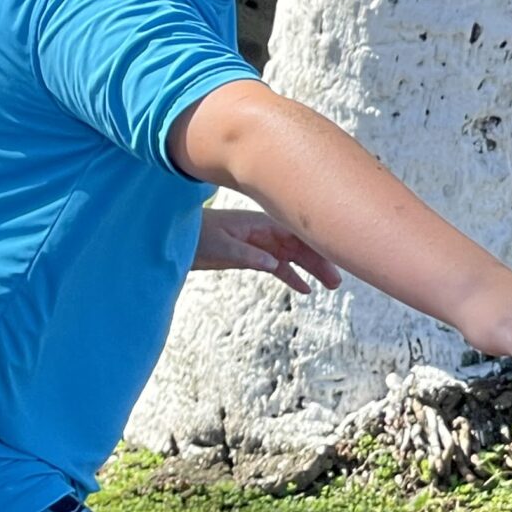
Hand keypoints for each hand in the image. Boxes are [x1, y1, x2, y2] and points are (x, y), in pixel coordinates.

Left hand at [194, 206, 342, 292]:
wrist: (175, 238)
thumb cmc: (195, 236)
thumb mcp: (220, 246)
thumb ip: (246, 255)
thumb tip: (273, 264)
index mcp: (260, 223)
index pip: (297, 232)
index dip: (317, 244)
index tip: (335, 257)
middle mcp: (264, 231)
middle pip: (300, 245)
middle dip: (320, 260)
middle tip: (337, 281)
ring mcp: (260, 243)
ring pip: (293, 256)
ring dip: (311, 268)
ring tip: (330, 284)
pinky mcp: (252, 255)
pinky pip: (278, 265)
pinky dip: (291, 275)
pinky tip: (305, 288)